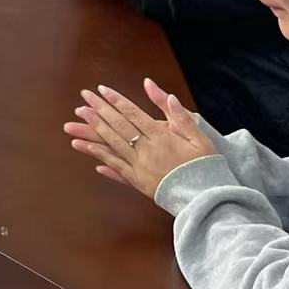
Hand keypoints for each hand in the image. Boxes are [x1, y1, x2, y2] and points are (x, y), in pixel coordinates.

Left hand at [65, 78, 215, 199]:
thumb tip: (167, 94)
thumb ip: (180, 115)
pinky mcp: (139, 183)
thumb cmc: (206, 166)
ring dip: (94, 129)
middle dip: (100, 109)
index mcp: (162, 137)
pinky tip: (87, 148)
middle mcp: (147, 151)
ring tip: (80, 116)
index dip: (116, 101)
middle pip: (119, 126)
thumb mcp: (199, 137)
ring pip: (113, 144)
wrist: (208, 199)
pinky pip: (116, 167)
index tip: (101, 89)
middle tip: (84, 96)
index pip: (133, 114)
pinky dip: (101, 156)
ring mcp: (141, 168)